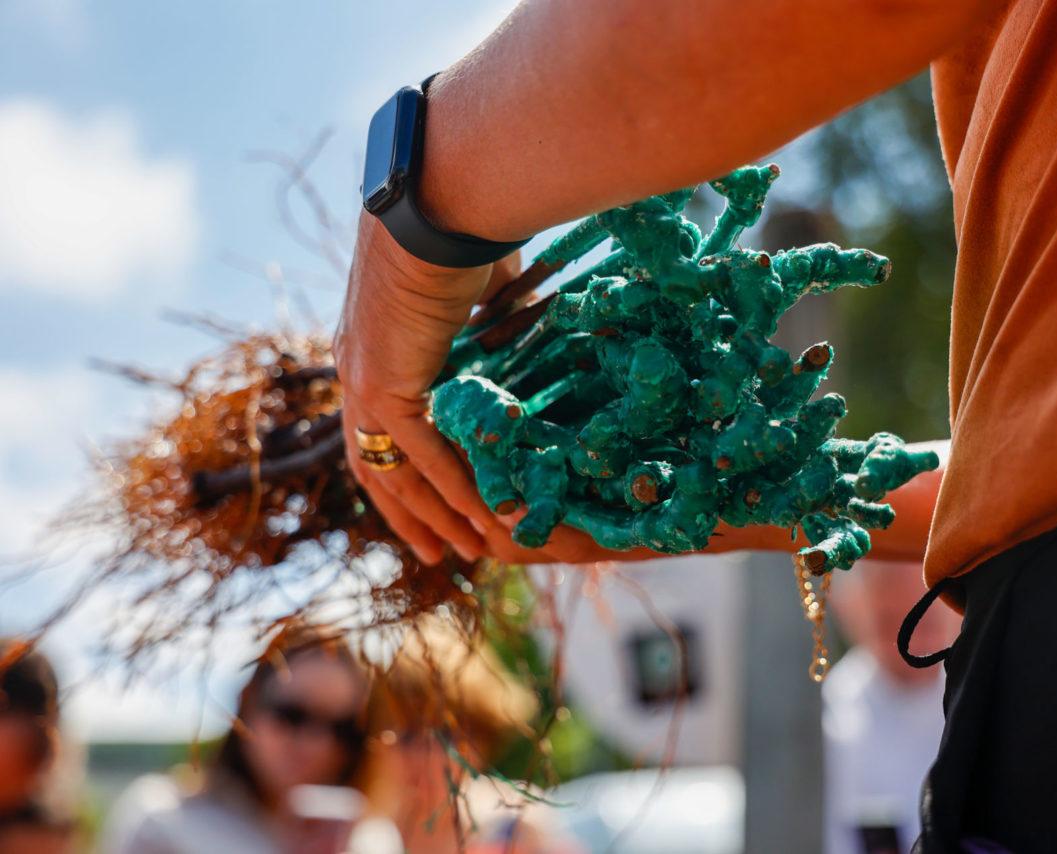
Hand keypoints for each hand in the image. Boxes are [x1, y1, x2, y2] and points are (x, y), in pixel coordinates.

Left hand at [335, 211, 519, 563]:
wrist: (442, 203)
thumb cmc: (462, 230)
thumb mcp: (478, 285)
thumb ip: (488, 314)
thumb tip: (519, 308)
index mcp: (370, 345)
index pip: (381, 427)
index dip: (405, 471)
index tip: (436, 505)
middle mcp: (356, 369)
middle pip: (374, 464)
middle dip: (408, 514)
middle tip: (440, 552)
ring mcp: (363, 379)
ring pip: (392, 471)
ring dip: (430, 516)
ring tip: (463, 552)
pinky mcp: (385, 384)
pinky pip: (419, 455)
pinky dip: (451, 490)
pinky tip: (479, 518)